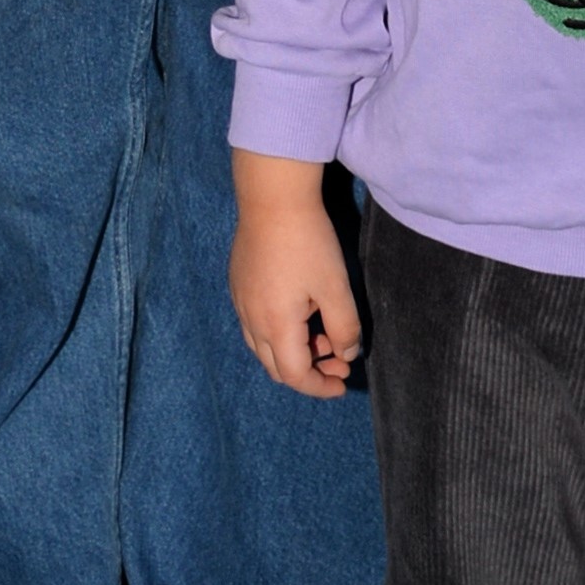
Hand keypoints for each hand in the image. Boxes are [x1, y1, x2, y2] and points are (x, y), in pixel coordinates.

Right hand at [228, 155, 363, 400]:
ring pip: (263, 347)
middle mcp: (251, 321)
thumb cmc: (308, 242)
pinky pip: (254, 325)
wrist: (272, 197)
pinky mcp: (238, 285)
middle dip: (309, 372)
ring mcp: (240, 302)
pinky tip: (300, 311)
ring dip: (293, 352)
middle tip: (338, 359)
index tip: (343, 383)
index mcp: (276, 326)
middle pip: (276, 368)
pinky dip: (279, 333)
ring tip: (323, 333)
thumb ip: (345, 328)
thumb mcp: (336, 287)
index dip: (321, 387)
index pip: (296, 376)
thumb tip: (346, 353)